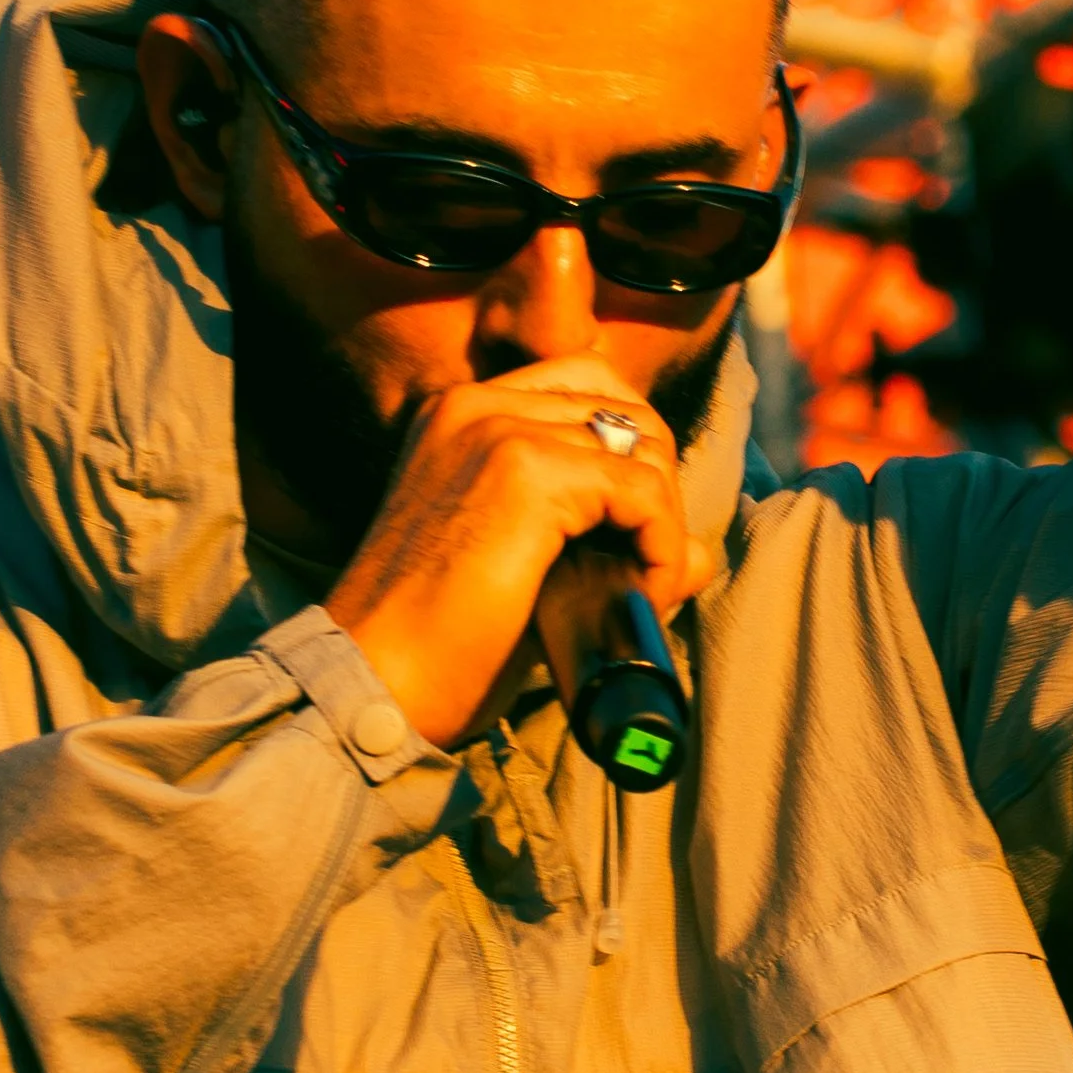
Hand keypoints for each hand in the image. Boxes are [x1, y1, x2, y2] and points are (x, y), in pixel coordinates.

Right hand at [324, 357, 719, 747]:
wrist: (371, 683)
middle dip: (656, 489)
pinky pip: (645, 493)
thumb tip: (700, 555)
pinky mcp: (528, 471)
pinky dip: (662, 549)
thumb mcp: (521, 574)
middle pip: (626, 410)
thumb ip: (600, 548)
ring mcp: (499, 430)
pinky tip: (641, 598)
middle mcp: (475, 405)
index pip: (585, 389)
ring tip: (640, 593)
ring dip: (662, 526)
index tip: (630, 539)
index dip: (629, 460)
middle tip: (644, 569)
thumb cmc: (433, 647)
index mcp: (458, 416)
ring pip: (643, 450)